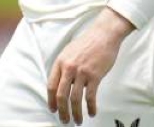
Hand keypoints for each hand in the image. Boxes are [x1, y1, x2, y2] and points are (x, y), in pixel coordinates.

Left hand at [47, 7, 133, 124]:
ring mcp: (81, 72)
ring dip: (76, 113)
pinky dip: (91, 107)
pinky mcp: (95, 76)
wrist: (102, 35)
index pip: (51, 85)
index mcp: (60, 62)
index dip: (51, 100)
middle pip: (61, 95)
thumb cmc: (86, 44)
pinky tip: (92, 113)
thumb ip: (63, 67)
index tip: (53, 109)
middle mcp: (68, 68)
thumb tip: (61, 84)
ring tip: (78, 121)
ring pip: (75, 98)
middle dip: (62, 111)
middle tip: (65, 121)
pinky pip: (91, 96)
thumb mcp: (68, 52)